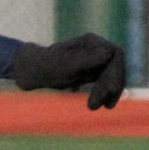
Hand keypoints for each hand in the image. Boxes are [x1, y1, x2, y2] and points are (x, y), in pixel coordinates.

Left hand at [9, 34, 126, 109]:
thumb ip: (85, 59)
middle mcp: (96, 48)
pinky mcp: (93, 70)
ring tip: (95, 108)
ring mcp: (96, 58)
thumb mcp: (63, 65)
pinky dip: (105, 93)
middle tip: (95, 106)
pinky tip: (100, 105)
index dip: (116, 73)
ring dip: (108, 93)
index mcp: (91, 42)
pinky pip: (106, 81)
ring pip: (112, 76)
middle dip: (110, 86)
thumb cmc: (46, 67)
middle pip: (115, 66)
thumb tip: (109, 53)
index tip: (110, 91)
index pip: (115, 55)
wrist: (32, 71)